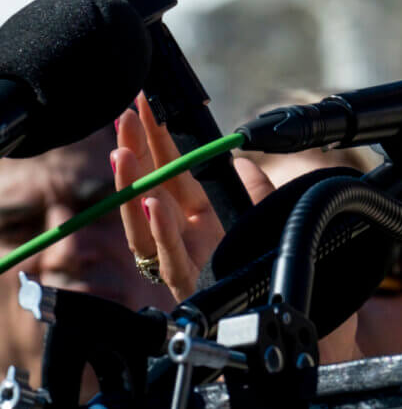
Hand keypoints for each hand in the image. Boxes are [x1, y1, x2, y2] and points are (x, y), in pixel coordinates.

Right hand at [112, 94, 252, 301]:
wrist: (271, 302)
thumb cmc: (258, 260)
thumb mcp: (261, 216)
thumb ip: (254, 188)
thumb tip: (243, 159)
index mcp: (193, 213)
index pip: (168, 169)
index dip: (155, 139)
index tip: (143, 106)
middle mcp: (178, 231)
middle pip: (147, 188)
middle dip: (134, 153)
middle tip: (124, 120)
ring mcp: (178, 256)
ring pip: (142, 222)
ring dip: (131, 188)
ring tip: (123, 155)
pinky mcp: (187, 280)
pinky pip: (168, 255)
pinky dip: (160, 229)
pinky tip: (153, 203)